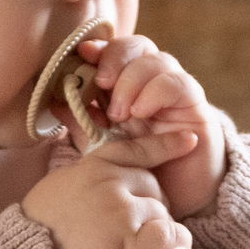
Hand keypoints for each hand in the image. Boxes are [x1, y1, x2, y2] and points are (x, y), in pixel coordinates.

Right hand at [22, 146, 187, 248]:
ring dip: (156, 229)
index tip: (190, 141)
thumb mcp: (56, 188)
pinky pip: (170, 236)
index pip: (134, 151)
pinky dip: (171, 244)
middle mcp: (110, 188)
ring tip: (132, 248)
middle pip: (154, 187)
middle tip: (136, 230)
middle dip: (152, 205)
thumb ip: (85, 175)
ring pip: (162, 213)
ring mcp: (123, 217)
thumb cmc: (38, 233)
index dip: (165, 145)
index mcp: (91, 170)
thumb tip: (103, 170)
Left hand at [73, 32, 230, 218]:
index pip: (115, 52)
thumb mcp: (104, 148)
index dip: (99, 48)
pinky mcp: (195, 107)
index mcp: (128, 88)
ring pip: (157, 60)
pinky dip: (155, 92)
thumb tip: (53, 102)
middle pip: (138, 46)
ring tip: (119, 113)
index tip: (83, 54)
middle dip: (115, 57)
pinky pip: (177, 83)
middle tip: (101, 83)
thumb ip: (82, 124)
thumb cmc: (142, 174)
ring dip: (132, 80)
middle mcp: (153, 84)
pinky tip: (141, 112)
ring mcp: (175, 94)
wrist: (177, 203)